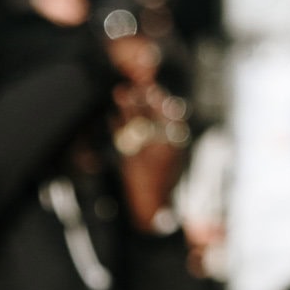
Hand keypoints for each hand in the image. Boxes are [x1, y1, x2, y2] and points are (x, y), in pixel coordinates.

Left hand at [110, 77, 189, 230]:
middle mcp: (161, 147)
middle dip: (141, 97)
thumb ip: (173, 133)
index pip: (169, 114)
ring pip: (135, 123)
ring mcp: (144, 154)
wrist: (154, 204)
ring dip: (126, 106)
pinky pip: (121, 138)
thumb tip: (169, 106)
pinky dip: (117, 126)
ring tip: (119, 92)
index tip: (152, 87)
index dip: (159, 99)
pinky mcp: (129, 161)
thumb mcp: (176, 155)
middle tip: (134, 85)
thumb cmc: (166, 178)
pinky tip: (112, 116)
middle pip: (150, 115)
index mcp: (177, 144)